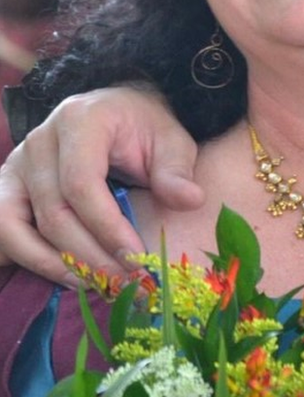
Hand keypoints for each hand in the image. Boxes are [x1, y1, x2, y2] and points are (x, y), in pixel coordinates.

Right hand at [0, 86, 201, 283]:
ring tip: (96, 284)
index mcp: (80, 120)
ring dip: (56, 265)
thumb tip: (191, 200)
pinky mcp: (7, 187)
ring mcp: (17, 164)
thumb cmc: (144, 127)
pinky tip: (63, 274)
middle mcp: (40, 140)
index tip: (135, 259)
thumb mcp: (170, 139)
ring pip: (20, 228)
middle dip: (89, 256)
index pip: (82, 184)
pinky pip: (3, 231)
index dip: (107, 228)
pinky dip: (27, 259)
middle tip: (123, 282)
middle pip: (54, 213)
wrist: (115, 112)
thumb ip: (176, 170)